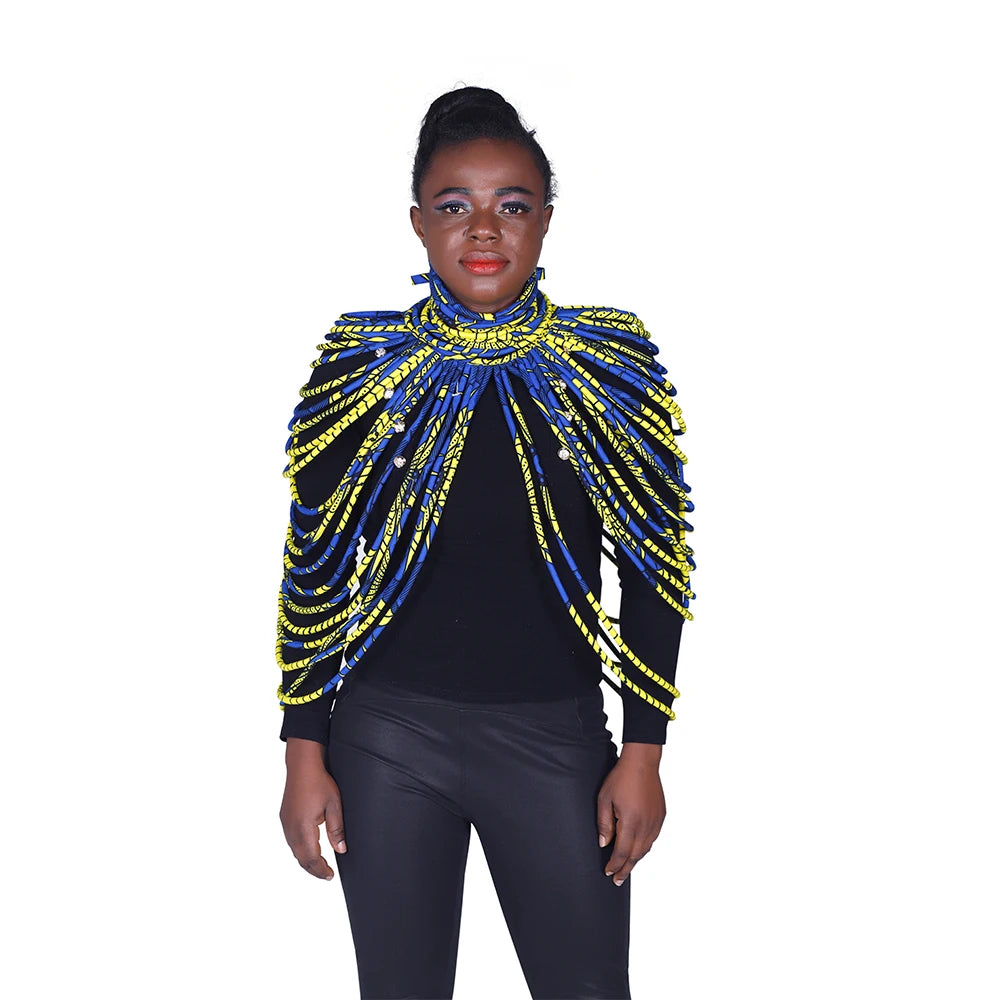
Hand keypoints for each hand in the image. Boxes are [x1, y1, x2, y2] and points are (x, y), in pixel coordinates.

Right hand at [279, 738, 347, 879]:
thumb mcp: (334, 805)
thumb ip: (337, 830)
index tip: (330, 876)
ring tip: (320, 865)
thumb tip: (341, 850)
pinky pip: (291, 840)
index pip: (311, 858)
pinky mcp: (284, 817)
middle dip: (313, 869)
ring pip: (294, 850)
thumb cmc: (319, 782)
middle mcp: (291, 828)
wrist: (302, 765)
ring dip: (306, 860)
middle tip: (327, 875)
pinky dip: (300, 850)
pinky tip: (309, 848)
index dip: (321, 870)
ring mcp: (285, 823)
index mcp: (303, 827)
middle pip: (301, 858)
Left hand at [596, 743, 665, 885]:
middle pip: (636, 855)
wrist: (642, 762)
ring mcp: (656, 821)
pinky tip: (639, 849)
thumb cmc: (621, 778)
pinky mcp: (661, 816)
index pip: (622, 852)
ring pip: (646, 848)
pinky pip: (653, 838)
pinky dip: (645, 847)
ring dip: (636, 860)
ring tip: (627, 868)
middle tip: (618, 880)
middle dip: (626, 869)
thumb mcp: (604, 799)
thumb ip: (604, 823)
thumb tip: (604, 844)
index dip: (615, 865)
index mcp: (631, 823)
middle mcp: (646, 825)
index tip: (608, 873)